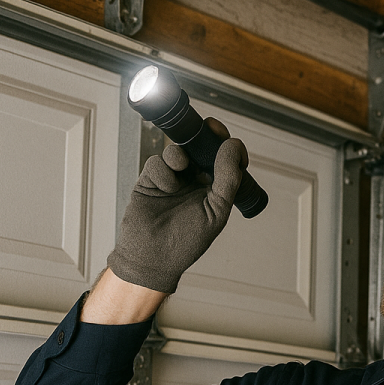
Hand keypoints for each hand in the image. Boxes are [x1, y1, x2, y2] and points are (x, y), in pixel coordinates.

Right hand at [107, 121, 247, 293]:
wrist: (152, 257)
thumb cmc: (186, 242)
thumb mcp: (216, 211)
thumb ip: (228, 179)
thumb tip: (233, 147)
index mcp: (212, 191)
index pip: (223, 161)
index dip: (228, 148)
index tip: (231, 141)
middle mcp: (193, 183)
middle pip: (200, 148)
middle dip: (206, 135)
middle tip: (211, 127)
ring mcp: (171, 180)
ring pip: (177, 151)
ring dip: (181, 155)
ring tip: (182, 169)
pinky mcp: (150, 181)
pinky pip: (157, 161)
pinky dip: (163, 171)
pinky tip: (165, 187)